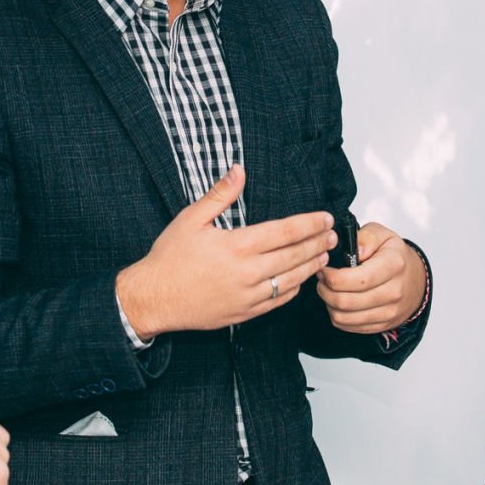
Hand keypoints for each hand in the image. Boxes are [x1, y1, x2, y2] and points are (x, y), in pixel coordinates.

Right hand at [116, 165, 335, 338]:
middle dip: (318, 243)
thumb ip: (220, 195)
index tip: (325, 218)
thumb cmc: (169, 259)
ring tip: (324, 256)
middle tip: (332, 235)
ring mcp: (247, 296)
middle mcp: (247, 272)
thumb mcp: (190, 219)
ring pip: (291, 280)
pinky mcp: (244, 314)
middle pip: (295, 255)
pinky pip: (277, 302)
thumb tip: (239, 171)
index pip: (285, 232)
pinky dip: (293, 289)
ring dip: (311, 266)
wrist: (152, 298)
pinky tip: (300, 280)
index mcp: (236, 245)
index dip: (310, 224)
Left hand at [316, 222, 426, 333]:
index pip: (356, 279)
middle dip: (324, 290)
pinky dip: (337, 315)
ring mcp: (388, 312)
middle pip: (345, 301)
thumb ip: (367, 237)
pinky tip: (338, 301)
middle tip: (322, 279)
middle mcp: (394, 291)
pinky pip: (348, 326)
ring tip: (329, 290)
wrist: (414, 280)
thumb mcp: (383, 235)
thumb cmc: (394, 256)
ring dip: (328, 303)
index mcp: (393, 265)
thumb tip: (355, 251)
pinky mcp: (381, 325)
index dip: (332, 277)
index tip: (324, 269)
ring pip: (343, 316)